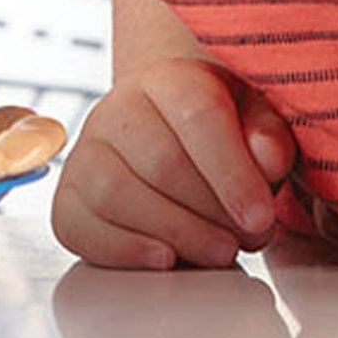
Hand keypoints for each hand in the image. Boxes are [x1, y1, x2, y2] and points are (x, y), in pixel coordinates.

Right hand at [50, 56, 293, 268]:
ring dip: (175, 233)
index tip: (260, 216)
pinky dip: (121, 249)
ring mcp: (87, 151)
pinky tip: (164, 258)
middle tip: (246, 239)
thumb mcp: (256, 125)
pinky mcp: (68, 195)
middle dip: (211, 212)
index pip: (197, 113)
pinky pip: (76, 223)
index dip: (232, 172)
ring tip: (218, 251)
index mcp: (169, 80)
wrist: (169, 135)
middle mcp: (118, 108)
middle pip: (158, 160)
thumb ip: (269, 139)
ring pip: (113, 191)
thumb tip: (266, 159)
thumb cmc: (218, 137)